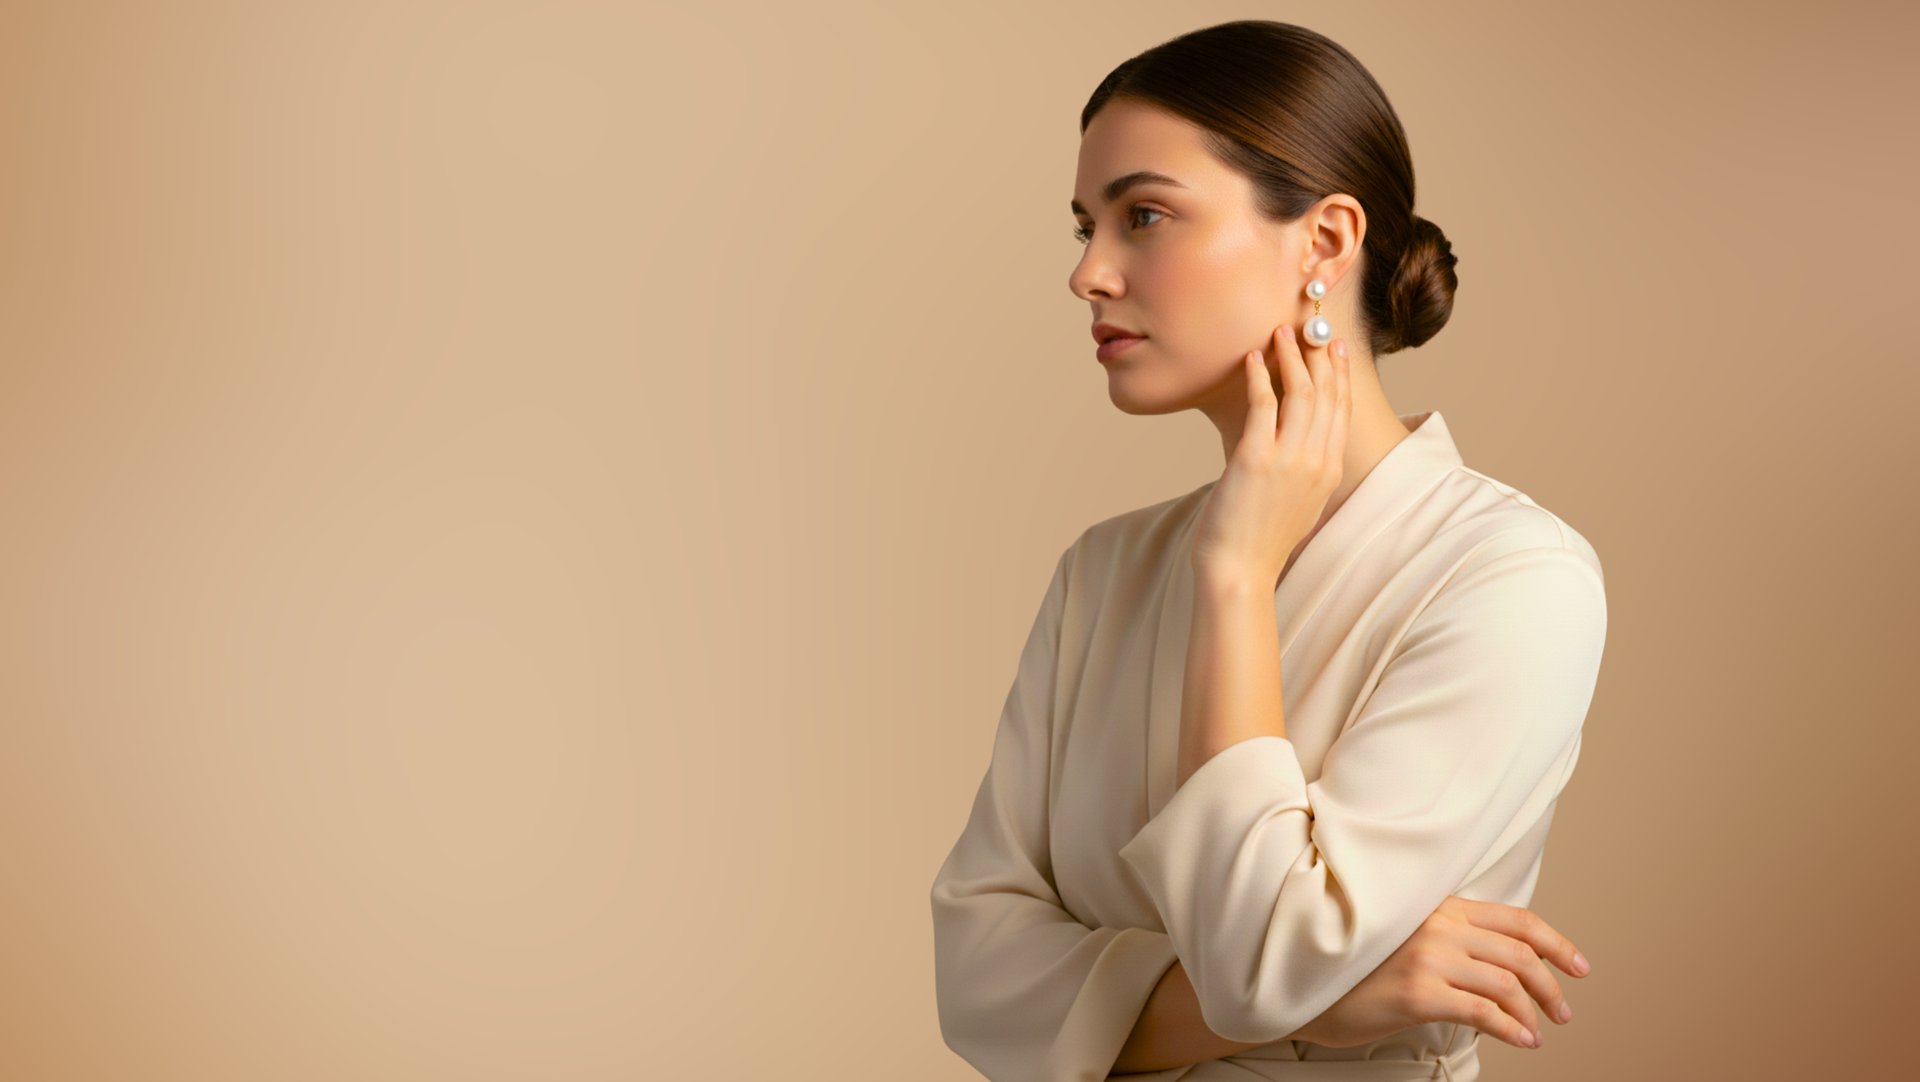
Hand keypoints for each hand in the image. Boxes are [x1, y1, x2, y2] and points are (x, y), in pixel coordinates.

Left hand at [1190, 324, 1350, 582]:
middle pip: (1327, 394)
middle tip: (1311, 325)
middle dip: (1320, 354)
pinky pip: (1262, 405)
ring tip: (1280, 332)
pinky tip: (1252, 358)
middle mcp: (1317, 461)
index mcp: (1329, 470)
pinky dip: (1259, 377)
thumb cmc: (1259, 541)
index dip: (1339, 374)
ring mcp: (1290, 459)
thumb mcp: (1297, 503)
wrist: (1240, 572)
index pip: (1341, 409)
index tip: (1335, 347)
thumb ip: (1303, 471)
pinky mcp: (1257, 459)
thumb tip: (1294, 447)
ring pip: (1301, 393)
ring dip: (1291, 357)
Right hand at [1287, 897, 1590, 1050]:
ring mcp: (1428, 956)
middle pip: (1519, 953)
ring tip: (1539, 1030)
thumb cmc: (1355, 967)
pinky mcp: (1419, 991)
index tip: (1578, 967)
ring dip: (1534, 1010)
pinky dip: (1511, 1028)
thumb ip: (1447, 938)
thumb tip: (1500, 969)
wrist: (1305, 984)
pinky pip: (1484, 1012)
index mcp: (1438, 905)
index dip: (1556, 942)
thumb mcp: (1404, 938)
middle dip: (1551, 984)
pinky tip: (1522, 1040)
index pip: (1515, 919)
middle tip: (1563, 1009)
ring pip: (1507, 983)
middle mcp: (1437, 924)